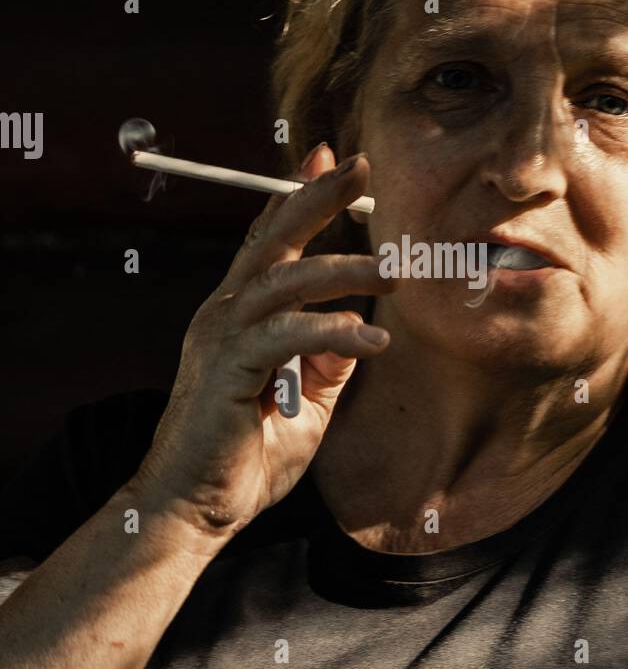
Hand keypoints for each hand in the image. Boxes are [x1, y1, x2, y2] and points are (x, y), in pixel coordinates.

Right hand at [130, 143, 394, 553]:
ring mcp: (222, 339)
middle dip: (314, 197)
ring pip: (285, 280)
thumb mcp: (306, 403)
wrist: (191, 509)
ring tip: (394, 272)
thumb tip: (359, 330)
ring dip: (342, 270)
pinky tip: (371, 341)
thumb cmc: (244, 458)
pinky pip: (287, 336)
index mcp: (237, 316)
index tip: (331, 159)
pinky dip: (332, 331)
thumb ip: (328, 362)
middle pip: (272, 238)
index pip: (268, 242)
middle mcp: (224, 314)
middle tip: (358, 167)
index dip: (298, 198)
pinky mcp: (230, 370)